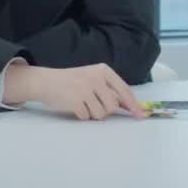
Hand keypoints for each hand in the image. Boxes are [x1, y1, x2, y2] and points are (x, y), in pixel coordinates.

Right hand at [5, 63, 146, 120]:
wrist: (46, 81)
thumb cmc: (73, 81)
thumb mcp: (93, 78)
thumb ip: (110, 90)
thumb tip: (130, 107)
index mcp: (103, 70)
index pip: (124, 90)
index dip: (133, 104)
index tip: (140, 115)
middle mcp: (96, 78)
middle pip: (113, 105)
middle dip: (105, 110)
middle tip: (93, 103)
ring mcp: (85, 89)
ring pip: (101, 114)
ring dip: (93, 113)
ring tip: (83, 103)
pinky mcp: (75, 100)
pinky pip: (87, 117)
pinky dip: (81, 115)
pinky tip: (74, 105)